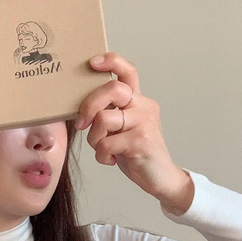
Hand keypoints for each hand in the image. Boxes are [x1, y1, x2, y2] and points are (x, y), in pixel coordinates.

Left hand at [75, 52, 193, 211]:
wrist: (160, 178)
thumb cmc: (136, 153)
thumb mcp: (121, 130)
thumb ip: (108, 115)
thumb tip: (80, 110)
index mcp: (137, 101)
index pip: (128, 71)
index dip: (111, 62)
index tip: (92, 62)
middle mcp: (143, 106)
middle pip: (111, 89)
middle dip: (88, 106)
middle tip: (81, 124)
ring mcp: (144, 122)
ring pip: (103, 118)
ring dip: (94, 139)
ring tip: (104, 149)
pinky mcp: (141, 141)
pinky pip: (106, 143)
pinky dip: (102, 156)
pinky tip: (111, 160)